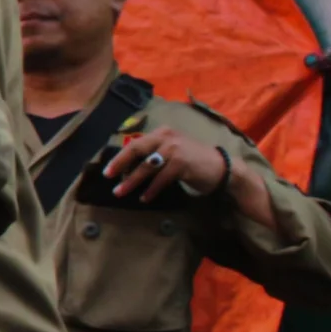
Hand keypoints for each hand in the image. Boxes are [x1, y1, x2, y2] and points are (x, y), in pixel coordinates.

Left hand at [104, 125, 223, 202]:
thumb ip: (153, 154)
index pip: (135, 143)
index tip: (108, 170)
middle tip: (108, 177)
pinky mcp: (182, 163)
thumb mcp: (171, 152)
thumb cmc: (193, 161)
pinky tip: (145, 198)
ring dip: (132, 181)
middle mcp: (167, 137)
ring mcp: (175, 149)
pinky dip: (151, 189)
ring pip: (147, 166)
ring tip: (121, 192)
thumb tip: (126, 167)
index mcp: (162, 133)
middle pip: (136, 149)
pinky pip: (161, 178)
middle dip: (120, 164)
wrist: (222, 167)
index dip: (120, 157)